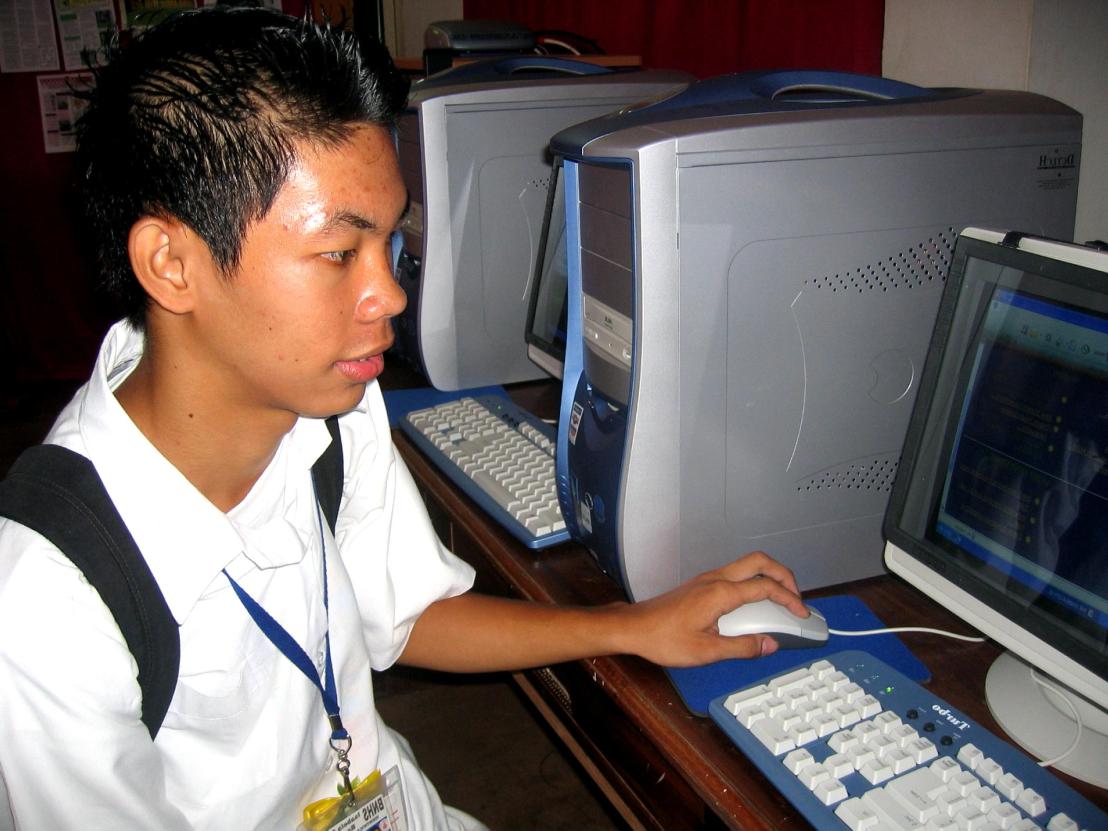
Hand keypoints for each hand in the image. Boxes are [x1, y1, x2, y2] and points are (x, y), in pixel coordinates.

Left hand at [613, 551, 805, 667]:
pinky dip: (752, 584)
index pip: (767, 588)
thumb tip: (769, 644)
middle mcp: (716, 579)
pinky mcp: (702, 584)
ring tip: (780, 601)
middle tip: (797, 598)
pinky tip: (753, 606)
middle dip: (785, 575)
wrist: (634, 627)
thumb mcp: (707, 651)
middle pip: (761, 562)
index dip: (790, 599)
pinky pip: (735, 575)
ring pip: (748, 565)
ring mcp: (708, 579)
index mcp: (721, 593)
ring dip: (769, 577)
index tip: (802, 614)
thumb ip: (743, 647)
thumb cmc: (663, 638)